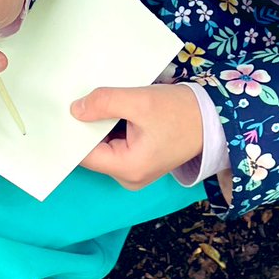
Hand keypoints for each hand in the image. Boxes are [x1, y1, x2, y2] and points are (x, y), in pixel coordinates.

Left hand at [72, 84, 203, 189]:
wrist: (214, 118)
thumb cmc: (181, 112)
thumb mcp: (141, 101)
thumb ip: (105, 103)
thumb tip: (75, 110)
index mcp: (127, 168)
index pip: (84, 155)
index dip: (72, 133)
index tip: (63, 111)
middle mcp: (128, 177)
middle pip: (92, 152)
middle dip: (86, 127)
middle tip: (78, 101)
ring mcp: (134, 171)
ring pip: (103, 147)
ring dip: (99, 126)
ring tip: (97, 103)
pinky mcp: (139, 161)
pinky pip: (115, 145)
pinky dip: (112, 129)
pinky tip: (112, 111)